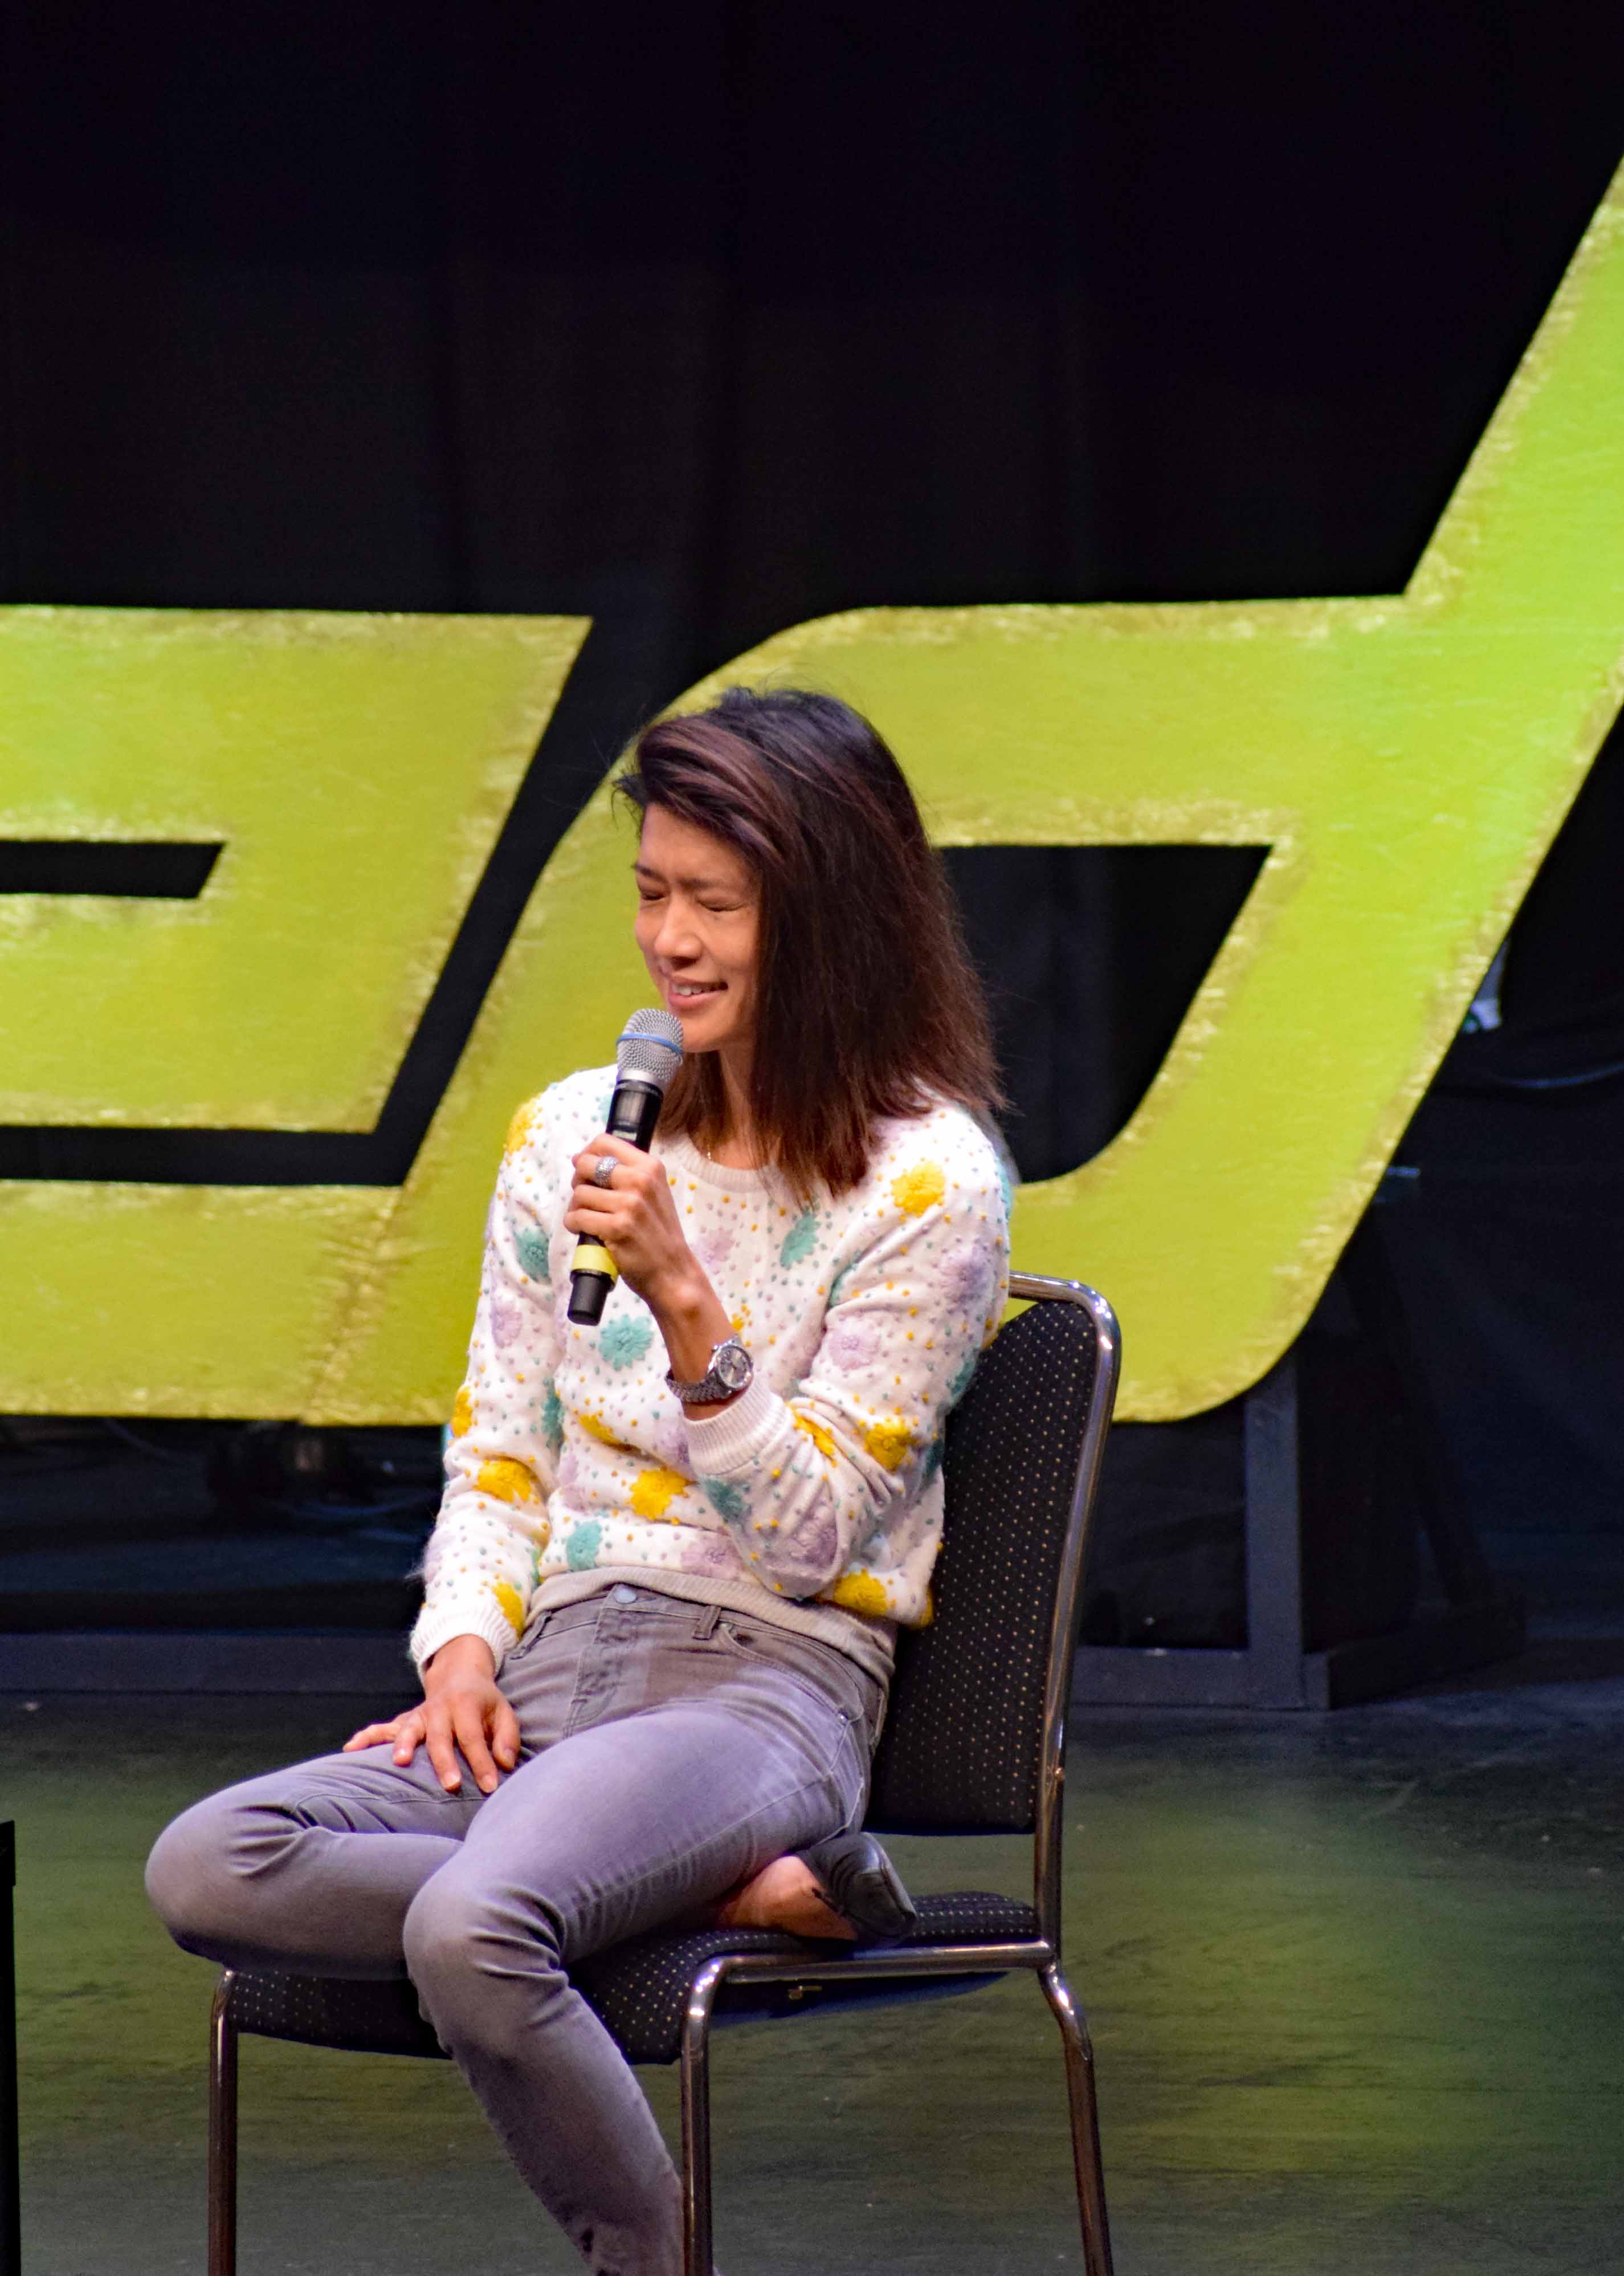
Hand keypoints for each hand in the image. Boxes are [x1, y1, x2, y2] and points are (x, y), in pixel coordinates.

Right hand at [342, 1634, 518, 1795]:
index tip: (490, 1786)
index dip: (482, 1763)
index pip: (474, 1737)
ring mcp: (419, 1714)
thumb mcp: (503, 1712)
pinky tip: (351, 1749)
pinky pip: (382, 1728)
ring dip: (403, 1744)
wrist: (459, 1675)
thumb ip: (507, 1738)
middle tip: (450, 1785)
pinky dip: (366, 1737)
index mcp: (466, 1704)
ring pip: (408, 1729)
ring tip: (399, 1762)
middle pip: (441, 1736)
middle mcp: (439, 1708)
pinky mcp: (406, 1721)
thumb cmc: (484, 1703)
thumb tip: (505, 1764)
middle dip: (445, 1761)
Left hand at [565, 1132, 702, 1312]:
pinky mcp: (617, 1228)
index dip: (586, 1154)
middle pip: (586, 1164)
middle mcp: (641, 1181)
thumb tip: (583, 1159)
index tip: (584, 1169)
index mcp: (650, 1167)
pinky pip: (577, 1217)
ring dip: (576, 1207)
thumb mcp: (655, 1192)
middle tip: (586, 1197)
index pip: (604, 1142)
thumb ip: (628, 1173)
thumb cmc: (658, 1233)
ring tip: (588, 1218)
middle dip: (578, 1181)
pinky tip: (584, 1230)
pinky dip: (574, 1224)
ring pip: (579, 1193)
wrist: (673, 1271)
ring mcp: (630, 1204)